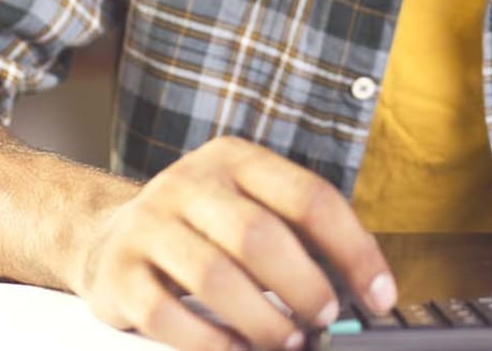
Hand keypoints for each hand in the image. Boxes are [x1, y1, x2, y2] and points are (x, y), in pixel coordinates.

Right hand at [73, 137, 396, 349]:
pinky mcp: (120, 272)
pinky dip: (209, 342)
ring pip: (214, 278)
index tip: (380, 293)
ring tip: (288, 341)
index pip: (309, 198)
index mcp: (236, 160)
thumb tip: (366, 287)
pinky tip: (236, 350)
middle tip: (326, 319)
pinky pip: (166, 315)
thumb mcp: (251, 206)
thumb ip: (301, 237)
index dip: (354, 250)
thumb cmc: (205, 229)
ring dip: (262, 319)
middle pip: (260, 236)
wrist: (111, 236)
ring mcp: (149, 225)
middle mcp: (190, 184)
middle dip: (304, 287)